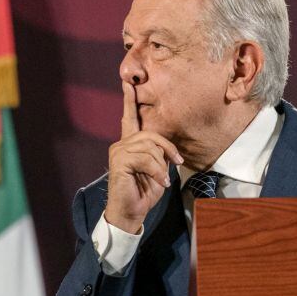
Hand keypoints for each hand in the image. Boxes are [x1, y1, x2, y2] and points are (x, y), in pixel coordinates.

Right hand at [105, 82, 182, 232]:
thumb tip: (168, 149)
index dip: (129, 100)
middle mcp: (121, 145)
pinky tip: (160, 183)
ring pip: (150, 147)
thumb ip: (159, 154)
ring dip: (161, 166)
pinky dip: (157, 172)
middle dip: (168, 148)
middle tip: (178, 162)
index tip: (129, 82)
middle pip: (151, 134)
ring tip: (162, 180)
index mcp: (130, 144)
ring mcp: (118, 152)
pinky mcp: (119, 161)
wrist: (131, 213)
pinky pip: (146, 159)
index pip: (130, 118)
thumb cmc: (143, 193)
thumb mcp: (158, 170)